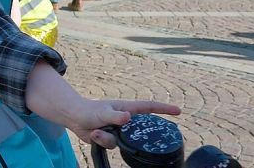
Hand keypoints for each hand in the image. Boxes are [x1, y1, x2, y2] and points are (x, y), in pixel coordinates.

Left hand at [67, 99, 181, 147]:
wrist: (75, 118)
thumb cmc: (90, 110)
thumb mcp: (103, 113)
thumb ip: (115, 116)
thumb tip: (127, 117)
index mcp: (127, 109)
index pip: (149, 107)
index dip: (164, 109)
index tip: (178, 111)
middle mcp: (126, 120)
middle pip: (143, 129)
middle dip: (146, 135)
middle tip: (156, 139)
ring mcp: (120, 131)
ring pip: (124, 141)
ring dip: (108, 137)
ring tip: (96, 130)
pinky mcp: (113, 139)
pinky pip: (112, 145)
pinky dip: (101, 140)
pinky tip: (93, 134)